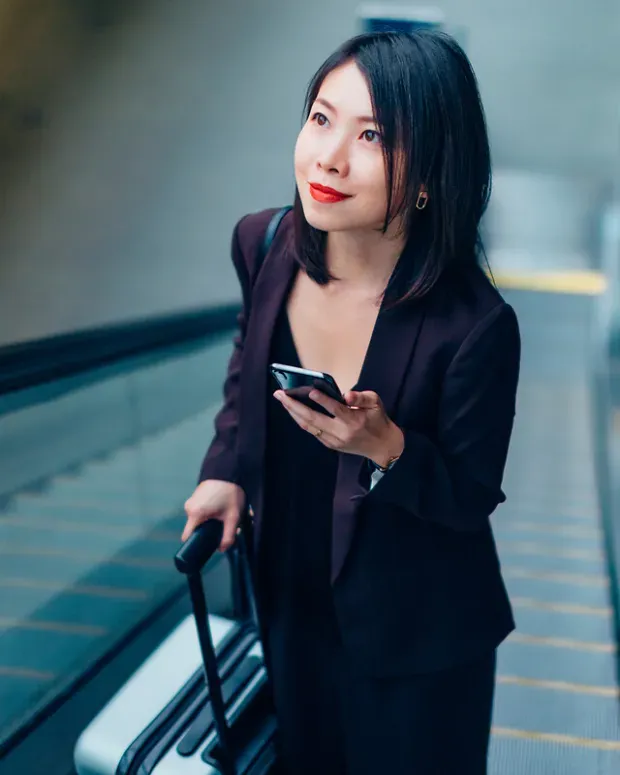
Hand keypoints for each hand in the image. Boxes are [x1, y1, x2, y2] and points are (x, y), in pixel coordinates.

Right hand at [183, 479, 245, 551]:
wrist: (229, 470)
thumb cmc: (230, 493)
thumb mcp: (233, 517)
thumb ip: (228, 536)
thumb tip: (222, 549)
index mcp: (195, 514)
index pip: (187, 537)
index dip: (195, 545)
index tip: (206, 547)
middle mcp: (189, 508)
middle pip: (196, 529)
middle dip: (209, 532)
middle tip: (224, 527)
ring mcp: (191, 501)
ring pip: (199, 519)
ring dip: (211, 521)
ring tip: (225, 515)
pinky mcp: (196, 496)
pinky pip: (200, 510)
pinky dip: (209, 513)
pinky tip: (221, 508)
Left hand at [273, 389, 403, 466]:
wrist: (382, 446)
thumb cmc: (377, 419)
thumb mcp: (376, 403)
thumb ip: (361, 397)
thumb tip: (346, 395)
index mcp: (354, 421)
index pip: (336, 409)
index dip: (323, 400)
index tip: (310, 391)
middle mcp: (341, 432)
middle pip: (314, 419)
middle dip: (294, 406)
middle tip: (280, 393)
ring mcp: (334, 441)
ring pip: (309, 426)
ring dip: (293, 413)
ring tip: (282, 399)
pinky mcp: (330, 444)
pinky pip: (312, 431)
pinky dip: (301, 420)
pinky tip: (293, 410)